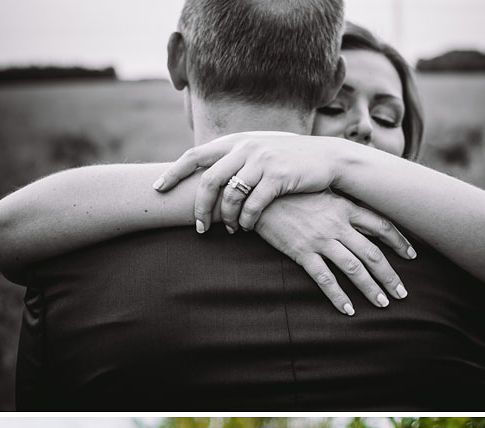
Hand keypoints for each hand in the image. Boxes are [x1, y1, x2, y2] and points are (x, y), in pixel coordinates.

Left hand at [154, 132, 352, 232]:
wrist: (327, 158)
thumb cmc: (288, 161)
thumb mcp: (258, 153)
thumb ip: (234, 160)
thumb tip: (207, 176)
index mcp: (236, 141)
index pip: (195, 155)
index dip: (173, 172)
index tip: (157, 189)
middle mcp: (246, 147)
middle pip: (209, 181)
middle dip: (200, 208)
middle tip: (200, 229)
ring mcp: (263, 160)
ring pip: (230, 196)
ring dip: (227, 219)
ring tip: (231, 230)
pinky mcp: (279, 176)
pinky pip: (253, 206)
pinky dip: (247, 221)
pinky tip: (248, 228)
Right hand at [255, 192, 413, 314]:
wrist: (261, 194)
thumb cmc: (290, 192)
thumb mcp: (321, 193)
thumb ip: (341, 205)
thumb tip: (357, 215)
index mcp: (345, 208)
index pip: (381, 225)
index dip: (399, 242)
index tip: (412, 255)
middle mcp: (338, 225)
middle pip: (372, 253)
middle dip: (390, 275)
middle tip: (402, 294)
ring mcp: (321, 239)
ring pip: (354, 268)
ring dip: (371, 288)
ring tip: (382, 304)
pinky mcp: (302, 252)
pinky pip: (325, 279)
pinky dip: (338, 296)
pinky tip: (348, 310)